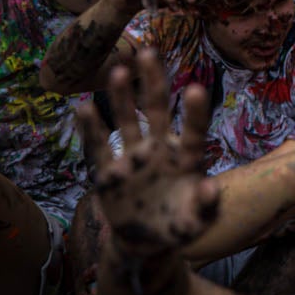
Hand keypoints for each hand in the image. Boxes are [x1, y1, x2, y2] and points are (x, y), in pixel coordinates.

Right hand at [79, 50, 219, 257]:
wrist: (146, 242)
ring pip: (127, 121)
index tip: (195, 89)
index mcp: (185, 159)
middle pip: (157, 110)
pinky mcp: (109, 171)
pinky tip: (84, 107)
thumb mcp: (195, 222)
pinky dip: (91, 129)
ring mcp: (133, 157)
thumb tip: (210, 188)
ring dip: (122, 97)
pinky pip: (99, 147)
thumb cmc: (177, 225)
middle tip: (149, 52)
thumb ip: (205, 206)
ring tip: (119, 71)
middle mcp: (159, 149)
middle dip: (153, 82)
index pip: (192, 132)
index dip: (194, 113)